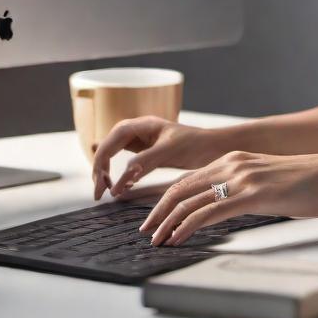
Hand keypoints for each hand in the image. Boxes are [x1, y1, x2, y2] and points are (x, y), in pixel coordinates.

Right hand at [91, 115, 220, 199]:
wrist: (217, 147)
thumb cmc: (197, 144)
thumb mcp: (170, 152)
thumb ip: (144, 162)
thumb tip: (119, 179)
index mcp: (144, 124)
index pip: (112, 140)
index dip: (101, 160)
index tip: (100, 183)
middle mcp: (141, 129)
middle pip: (110, 145)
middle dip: (101, 167)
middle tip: (99, 192)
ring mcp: (145, 140)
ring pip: (116, 153)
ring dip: (108, 170)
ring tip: (105, 191)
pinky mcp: (151, 151)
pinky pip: (129, 160)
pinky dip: (122, 173)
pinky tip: (123, 187)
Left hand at [139, 148, 317, 245]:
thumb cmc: (314, 182)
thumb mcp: (272, 182)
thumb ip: (249, 190)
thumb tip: (233, 209)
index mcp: (237, 160)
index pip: (190, 179)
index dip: (167, 198)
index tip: (154, 217)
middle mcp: (234, 164)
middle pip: (182, 187)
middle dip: (158, 210)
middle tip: (145, 231)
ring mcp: (243, 178)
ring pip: (190, 199)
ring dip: (167, 222)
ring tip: (155, 240)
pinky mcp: (253, 194)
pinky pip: (209, 211)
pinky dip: (187, 226)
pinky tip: (176, 239)